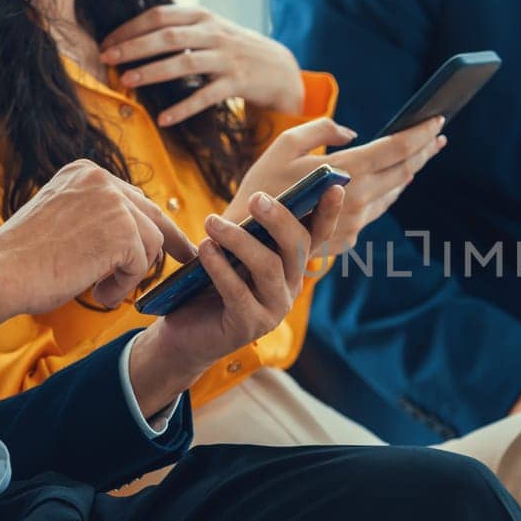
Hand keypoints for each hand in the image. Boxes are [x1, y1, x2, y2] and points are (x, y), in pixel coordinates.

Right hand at [0, 161, 197, 333]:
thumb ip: (95, 216)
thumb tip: (136, 230)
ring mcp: (113, 202)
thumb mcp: (63, 219)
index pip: (131, 197)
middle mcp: (101, 179)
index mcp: (84, 172)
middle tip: (187, 258)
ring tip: (99, 288)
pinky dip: (122, 286)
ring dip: (129, 273)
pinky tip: (96, 293)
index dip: (151, 222)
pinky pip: (141, 265)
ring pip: (150, 242)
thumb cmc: (23, 258)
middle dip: (170, 240)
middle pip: (151, 213)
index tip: (170, 239)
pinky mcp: (122, 231)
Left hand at [99, 5, 304, 123]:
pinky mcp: (237, 83)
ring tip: (127, 82)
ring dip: (152, 72)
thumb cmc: (233, 49)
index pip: (158, 16)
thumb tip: (130, 35)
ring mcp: (226, 58)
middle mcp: (213, 33)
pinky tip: (164, 119)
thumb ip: (178, 27)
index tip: (106, 43)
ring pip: (183, 63)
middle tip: (106, 58)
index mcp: (201, 15)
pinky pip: (205, 96)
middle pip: (167, 36)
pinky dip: (183, 108)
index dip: (129, 28)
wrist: (279, 68)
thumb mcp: (209, 29)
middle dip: (133, 47)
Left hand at [129, 185, 345, 409]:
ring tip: (211, 222)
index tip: (335, 186)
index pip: (317, 236)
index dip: (329, 213)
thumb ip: (250, 233)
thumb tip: (259, 199)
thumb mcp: (231, 254)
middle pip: (297, 247)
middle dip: (280, 219)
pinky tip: (205, 250)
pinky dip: (220, 267)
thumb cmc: (208, 286)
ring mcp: (274, 309)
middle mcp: (290, 287)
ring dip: (239, 239)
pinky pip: (239, 292)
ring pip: (268, 266)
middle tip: (257, 199)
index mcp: (290, 266)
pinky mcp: (249, 326)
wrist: (185, 334)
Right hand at [229, 115, 446, 251]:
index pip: (396, 149)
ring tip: (422, 153)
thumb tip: (354, 134)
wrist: (247, 240)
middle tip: (438, 134)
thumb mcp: (285, 144)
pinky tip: (394, 180)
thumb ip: (323, 130)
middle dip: (424, 150)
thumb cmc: (262, 185)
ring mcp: (355, 222)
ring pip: (393, 192)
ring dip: (409, 171)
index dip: (420, 133)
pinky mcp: (349, 238)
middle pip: (404, 171)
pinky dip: (387, 191)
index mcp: (345, 172)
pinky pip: (376, 209)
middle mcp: (356, 200)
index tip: (439, 119)